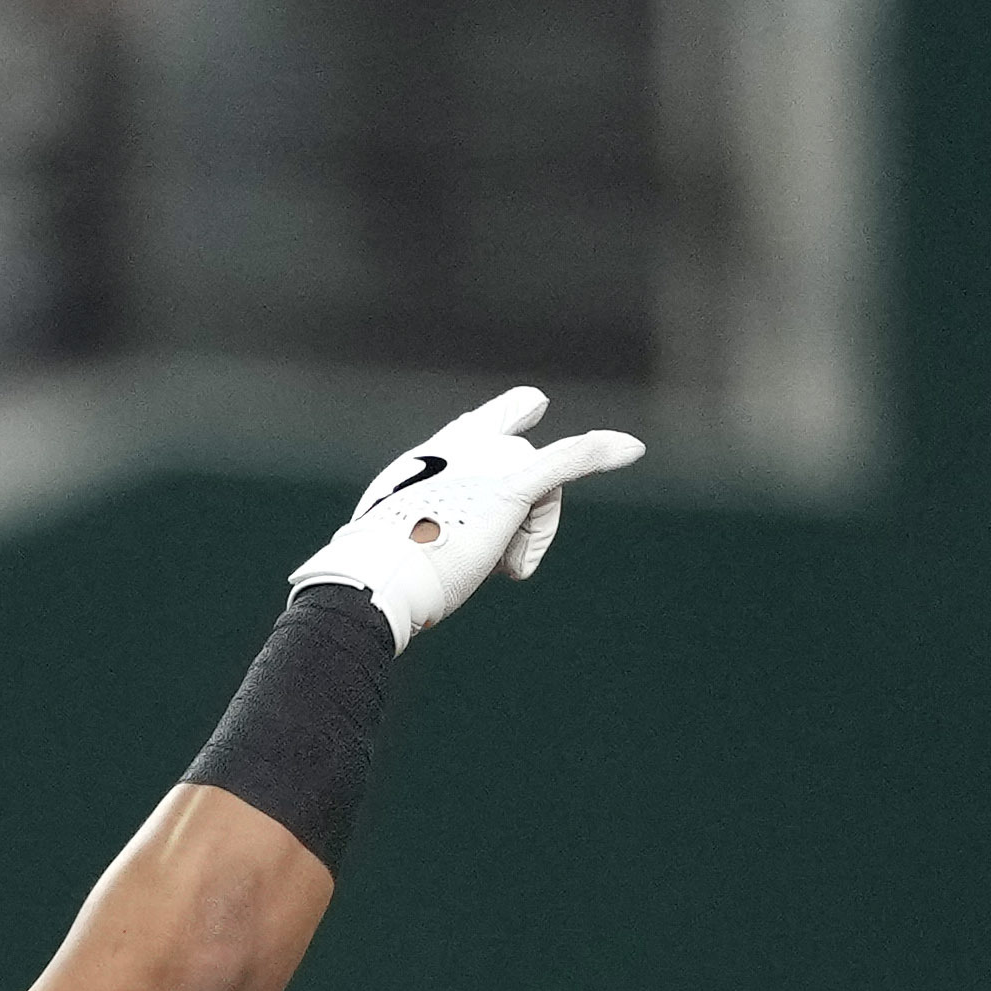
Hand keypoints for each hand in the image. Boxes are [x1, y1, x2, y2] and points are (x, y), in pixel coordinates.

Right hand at [288, 385, 646, 647]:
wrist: (372, 581)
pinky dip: (601, 453)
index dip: (510, 421)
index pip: (485, 423)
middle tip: (478, 554)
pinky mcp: (510, 487)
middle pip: (525, 467)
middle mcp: (463, 447)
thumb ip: (407, 531)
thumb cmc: (372, 578)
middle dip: (520, 514)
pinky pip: (567, 463)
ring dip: (522, 541)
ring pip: (543, 496)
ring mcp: (488, 463)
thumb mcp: (389, 544)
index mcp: (432, 457)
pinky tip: (633, 449)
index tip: (532, 410)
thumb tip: (357, 578)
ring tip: (479, 566)